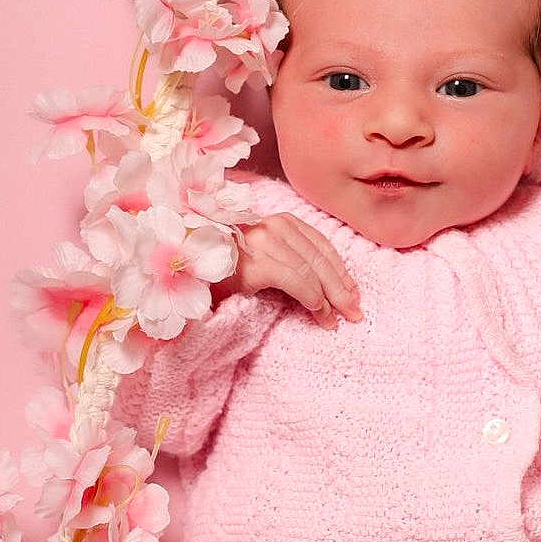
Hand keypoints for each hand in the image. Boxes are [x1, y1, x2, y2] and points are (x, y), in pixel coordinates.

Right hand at [215, 214, 363, 328]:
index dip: (340, 270)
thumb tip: (326, 287)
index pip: (320, 244)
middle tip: (354, 312)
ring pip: (311, 271)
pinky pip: (296, 281)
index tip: (353, 292)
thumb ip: (289, 261)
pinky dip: (312, 299)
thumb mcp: (262, 259)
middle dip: (341, 288)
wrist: (186, 271)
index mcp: (279, 222)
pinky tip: (318, 313)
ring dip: (329, 300)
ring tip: (336, 320)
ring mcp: (264, 242)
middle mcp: (273, 226)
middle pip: (320, 258)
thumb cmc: (223, 270)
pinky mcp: (256, 262)